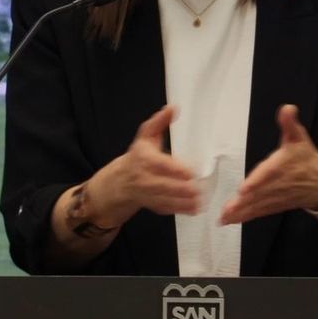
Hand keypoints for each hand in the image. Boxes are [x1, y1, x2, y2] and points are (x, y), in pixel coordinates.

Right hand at [87, 105, 199, 224]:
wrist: (118, 182)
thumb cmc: (137, 157)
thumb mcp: (145, 137)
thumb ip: (160, 122)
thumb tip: (173, 108)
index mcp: (143, 158)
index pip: (160, 164)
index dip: (175, 169)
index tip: (190, 172)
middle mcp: (142, 177)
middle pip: (163, 185)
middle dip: (181, 189)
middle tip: (199, 190)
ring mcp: (145, 193)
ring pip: (165, 199)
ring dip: (183, 202)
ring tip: (200, 202)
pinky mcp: (150, 204)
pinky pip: (164, 208)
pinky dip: (178, 210)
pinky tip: (193, 210)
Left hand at [220, 105, 317, 224]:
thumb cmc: (306, 157)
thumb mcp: (299, 137)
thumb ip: (290, 123)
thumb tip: (287, 109)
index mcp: (282, 166)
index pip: (268, 174)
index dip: (256, 182)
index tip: (244, 189)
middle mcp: (277, 184)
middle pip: (258, 194)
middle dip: (243, 203)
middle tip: (226, 209)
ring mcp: (275, 197)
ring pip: (257, 206)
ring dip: (240, 213)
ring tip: (223, 218)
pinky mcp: (274, 206)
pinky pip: (258, 212)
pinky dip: (244, 217)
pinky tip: (229, 221)